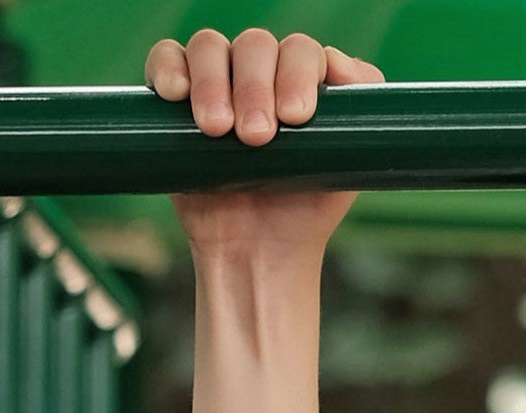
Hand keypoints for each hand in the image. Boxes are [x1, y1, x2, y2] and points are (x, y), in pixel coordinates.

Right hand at [146, 28, 385, 260]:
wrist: (258, 255)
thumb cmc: (304, 211)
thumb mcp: (346, 167)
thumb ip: (360, 117)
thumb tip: (343, 68)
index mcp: (300, 78)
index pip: (300, 50)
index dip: (298, 74)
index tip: (297, 117)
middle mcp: (259, 71)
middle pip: (255, 45)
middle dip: (256, 87)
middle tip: (257, 137)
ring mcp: (216, 81)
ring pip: (210, 47)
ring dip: (213, 82)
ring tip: (218, 130)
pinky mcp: (175, 101)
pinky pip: (165, 59)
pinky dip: (168, 68)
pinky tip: (175, 94)